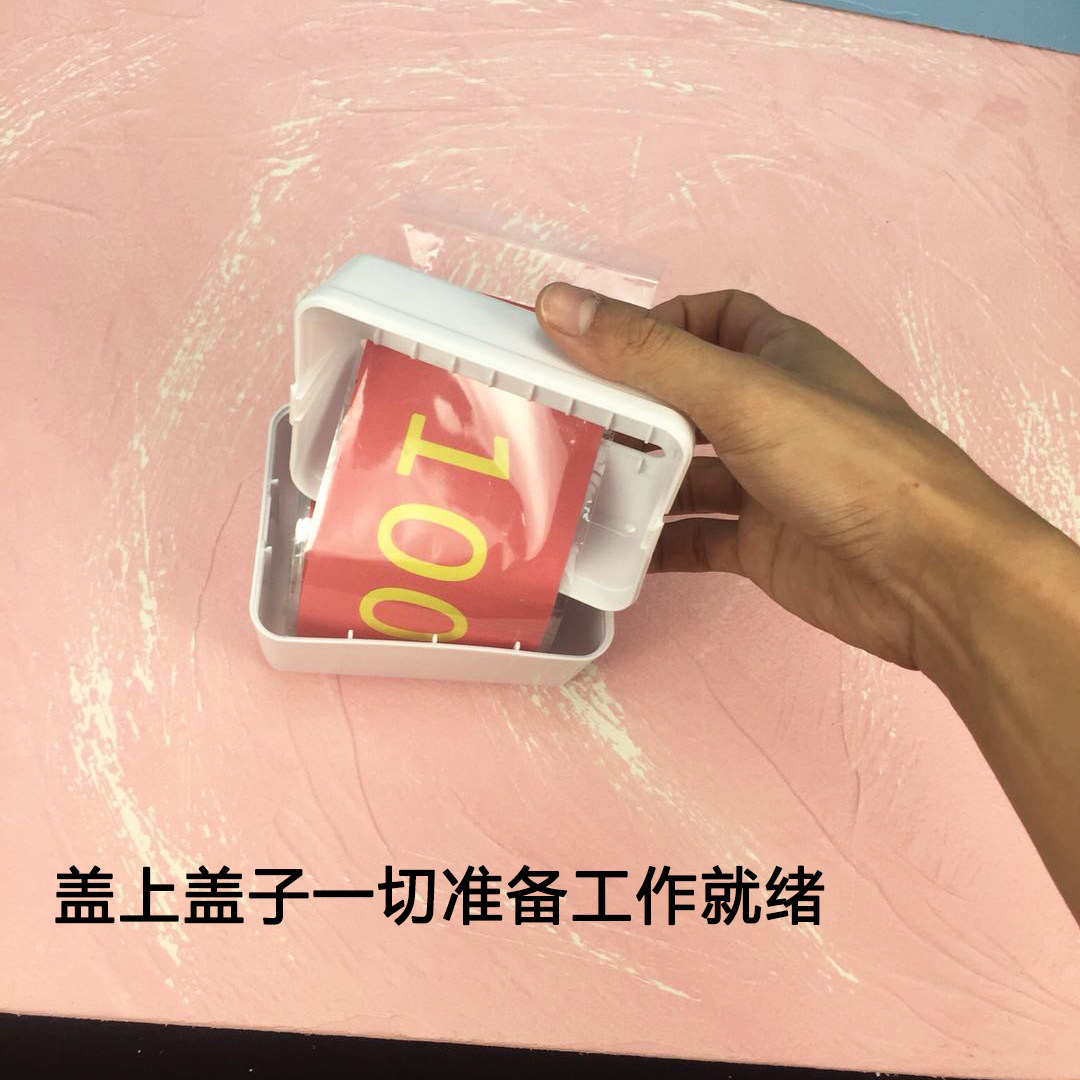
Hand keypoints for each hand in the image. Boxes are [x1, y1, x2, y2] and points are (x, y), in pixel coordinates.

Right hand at [533, 282, 1045, 672]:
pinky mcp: (762, 543)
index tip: (596, 352)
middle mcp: (771, 413)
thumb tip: (558, 304)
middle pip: (685, 399)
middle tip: (566, 427)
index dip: (655, 327)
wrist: (926, 577)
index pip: (709, 319)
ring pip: (685, 473)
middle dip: (629, 411)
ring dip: (635, 481)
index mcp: (778, 356)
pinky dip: (656, 543)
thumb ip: (647, 355)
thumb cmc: (847, 465)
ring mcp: (766, 481)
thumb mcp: (739, 395)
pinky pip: (694, 537)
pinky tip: (614, 553)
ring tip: (575, 491)